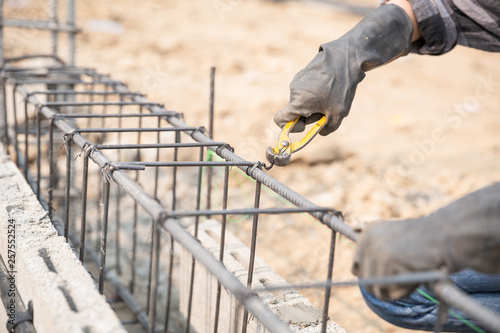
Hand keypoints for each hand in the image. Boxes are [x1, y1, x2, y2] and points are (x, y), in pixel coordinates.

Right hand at [274, 4, 412, 135]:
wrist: (345, 59)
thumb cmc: (340, 88)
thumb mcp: (338, 114)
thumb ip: (328, 128)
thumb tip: (321, 132)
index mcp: (298, 103)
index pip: (280, 120)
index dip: (290, 127)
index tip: (303, 126)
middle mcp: (293, 92)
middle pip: (295, 111)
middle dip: (308, 115)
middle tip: (326, 110)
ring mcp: (297, 81)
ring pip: (301, 101)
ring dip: (312, 104)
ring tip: (330, 96)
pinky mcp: (302, 74)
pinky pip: (305, 91)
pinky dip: (314, 94)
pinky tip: (328, 87)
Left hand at [352, 183, 499, 299]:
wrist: (445, 235)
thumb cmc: (424, 238)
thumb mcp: (395, 235)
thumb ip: (376, 242)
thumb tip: (353, 233)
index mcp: (368, 233)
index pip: (356, 266)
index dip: (372, 276)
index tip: (388, 277)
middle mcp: (367, 241)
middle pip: (364, 279)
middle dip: (383, 285)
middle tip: (403, 280)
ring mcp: (375, 251)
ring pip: (376, 288)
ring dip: (395, 290)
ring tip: (412, 277)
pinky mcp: (387, 262)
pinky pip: (390, 291)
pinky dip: (403, 291)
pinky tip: (415, 277)